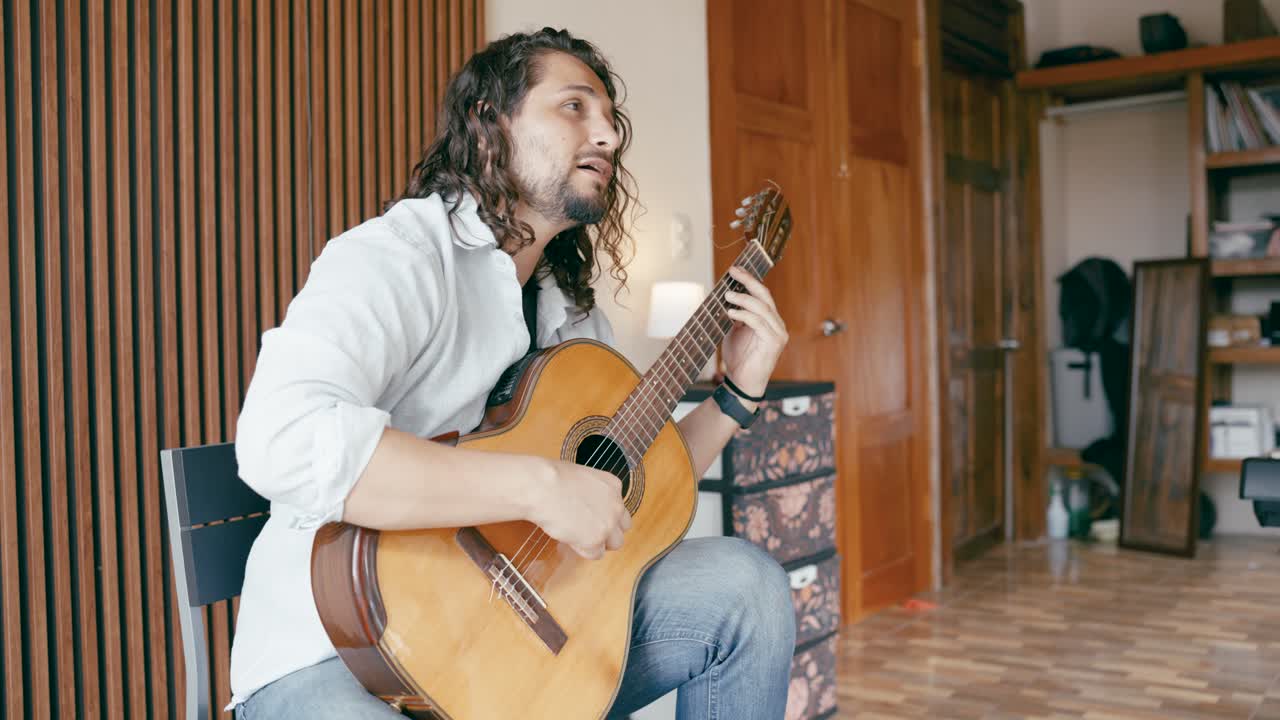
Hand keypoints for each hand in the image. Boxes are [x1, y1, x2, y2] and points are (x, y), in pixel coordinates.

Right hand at [526, 458, 630, 559]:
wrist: (543, 488)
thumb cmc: (552, 479)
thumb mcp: (582, 477)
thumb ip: (592, 493)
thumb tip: (586, 505)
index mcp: (613, 486)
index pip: (620, 508)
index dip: (606, 515)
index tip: (593, 517)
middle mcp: (616, 505)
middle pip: (623, 528)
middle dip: (609, 531)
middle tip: (590, 530)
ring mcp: (608, 524)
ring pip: (615, 544)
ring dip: (600, 543)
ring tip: (580, 537)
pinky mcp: (595, 541)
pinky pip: (596, 554)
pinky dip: (584, 550)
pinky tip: (571, 539)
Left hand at [720, 265, 788, 397]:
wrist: (741, 383)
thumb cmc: (738, 358)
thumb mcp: (734, 331)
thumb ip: (734, 314)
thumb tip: (725, 295)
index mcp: (769, 320)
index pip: (762, 294)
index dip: (749, 280)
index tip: (735, 270)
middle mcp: (777, 324)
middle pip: (765, 296)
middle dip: (748, 282)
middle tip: (733, 272)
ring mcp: (778, 334)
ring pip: (763, 308)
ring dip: (743, 299)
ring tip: (727, 295)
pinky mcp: (774, 343)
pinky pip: (759, 323)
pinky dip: (744, 315)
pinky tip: (731, 312)